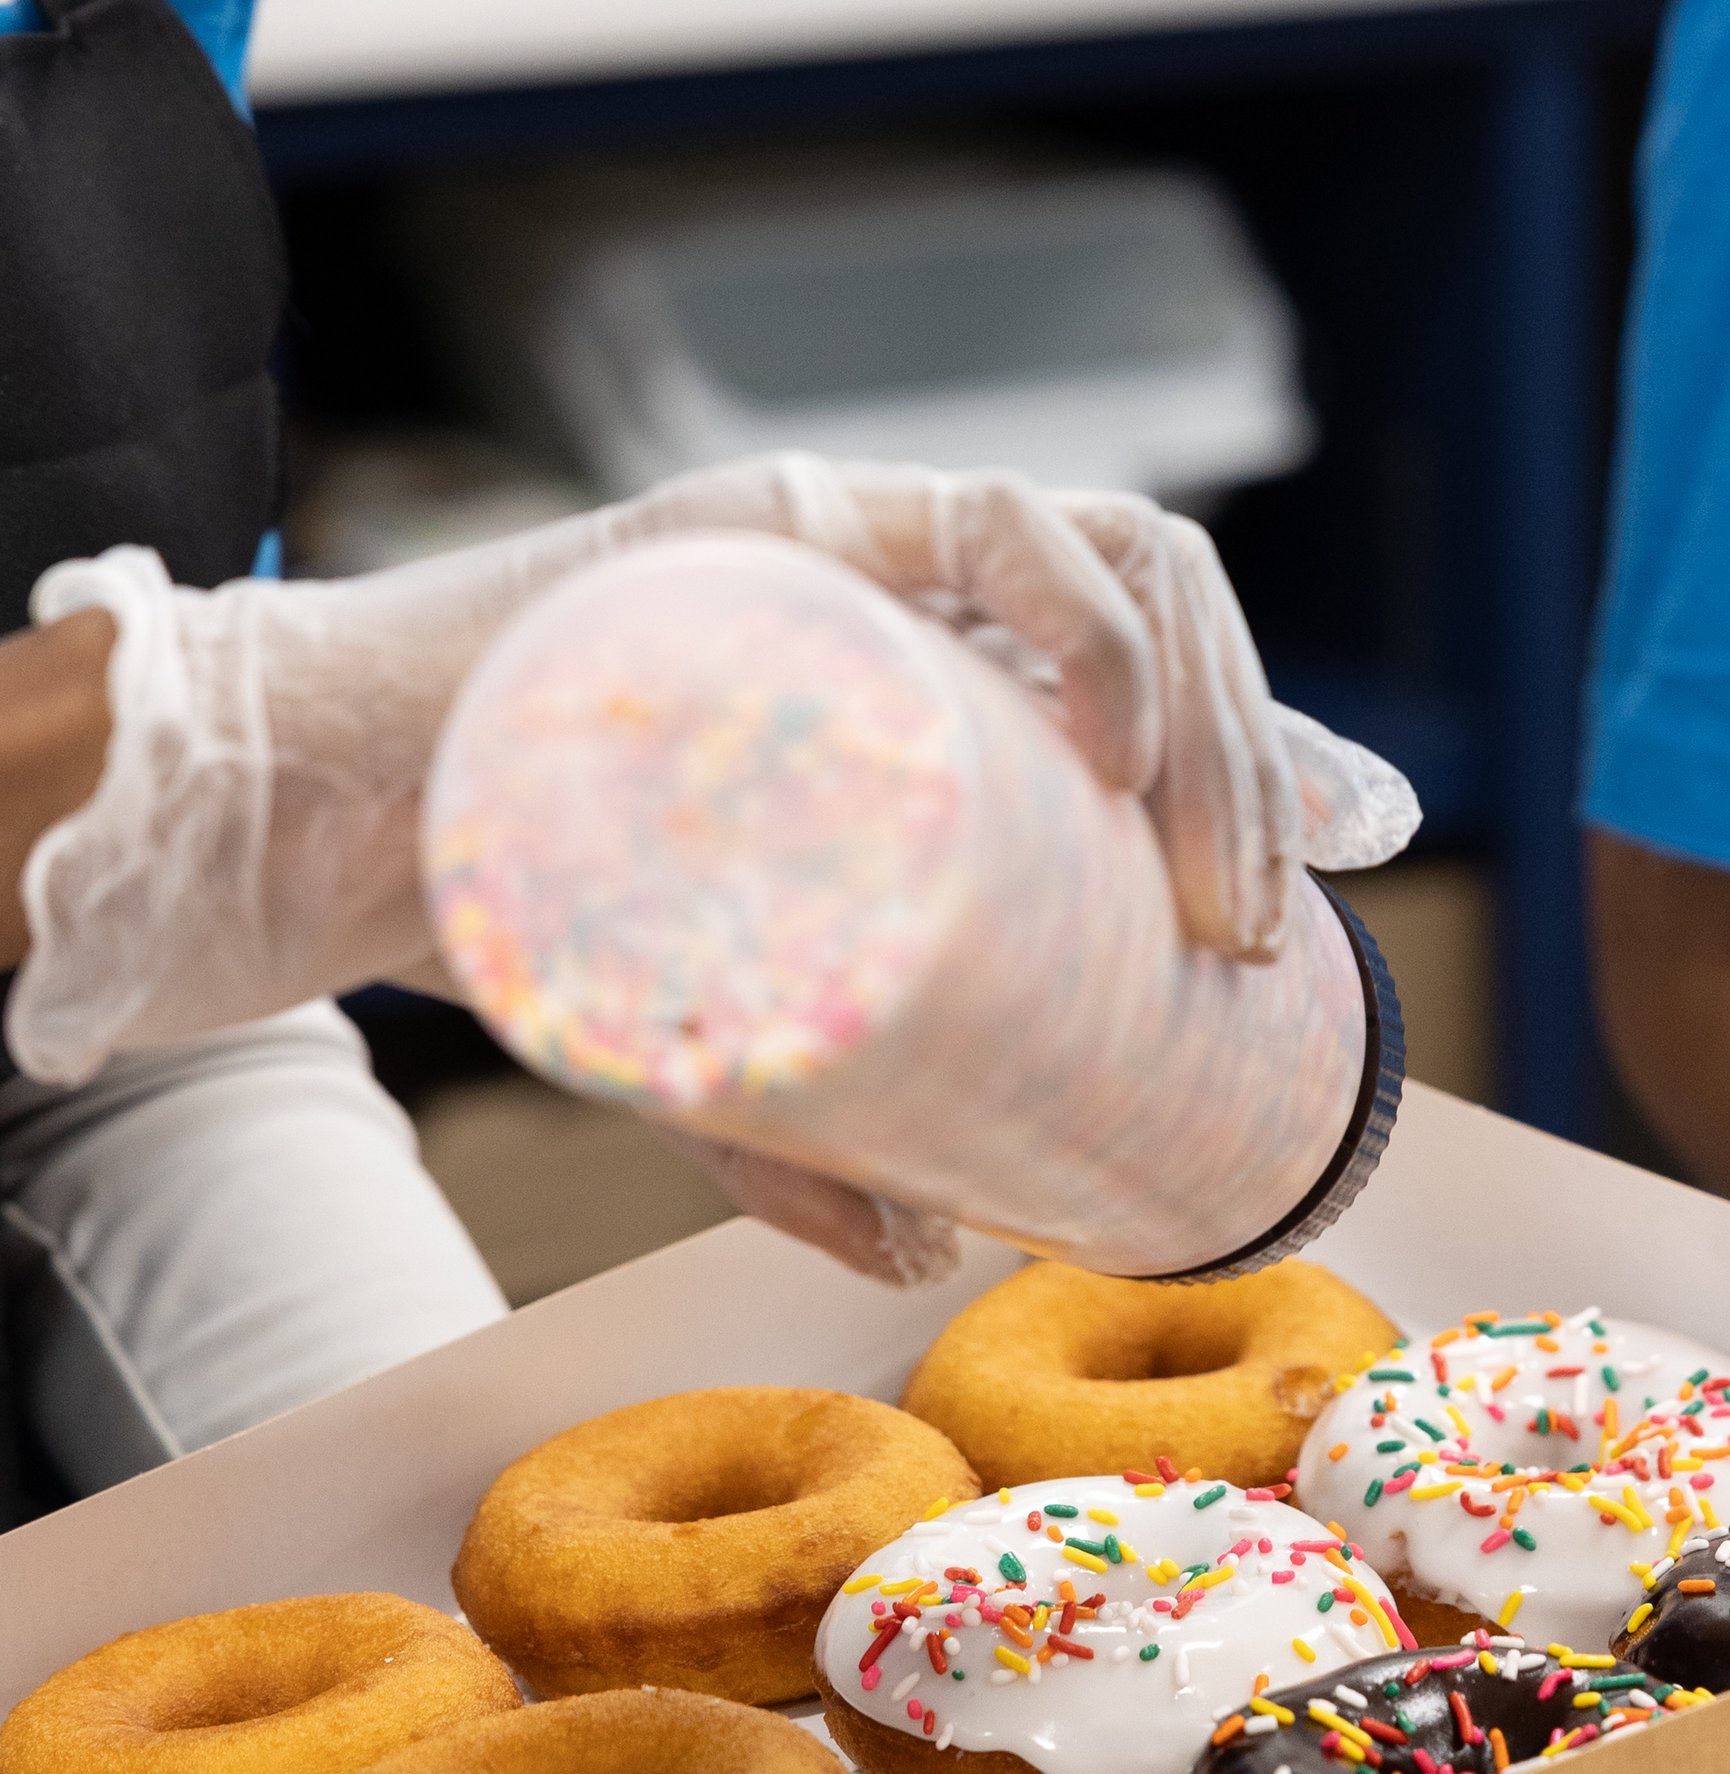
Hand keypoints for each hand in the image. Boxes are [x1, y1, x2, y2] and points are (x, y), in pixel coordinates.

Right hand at [4, 461, 1415, 1093]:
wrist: (328, 828)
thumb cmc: (523, 907)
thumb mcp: (709, 1035)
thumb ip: (811, 1133)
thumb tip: (935, 1246)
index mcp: (917, 663)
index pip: (1146, 650)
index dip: (1268, 736)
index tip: (1358, 846)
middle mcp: (905, 579)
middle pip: (1158, 604)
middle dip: (1249, 758)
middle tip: (1259, 925)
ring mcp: (849, 544)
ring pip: (1111, 552)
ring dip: (1205, 709)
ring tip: (1217, 872)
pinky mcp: (772, 534)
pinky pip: (986, 528)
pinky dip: (1089, 627)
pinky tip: (1113, 740)